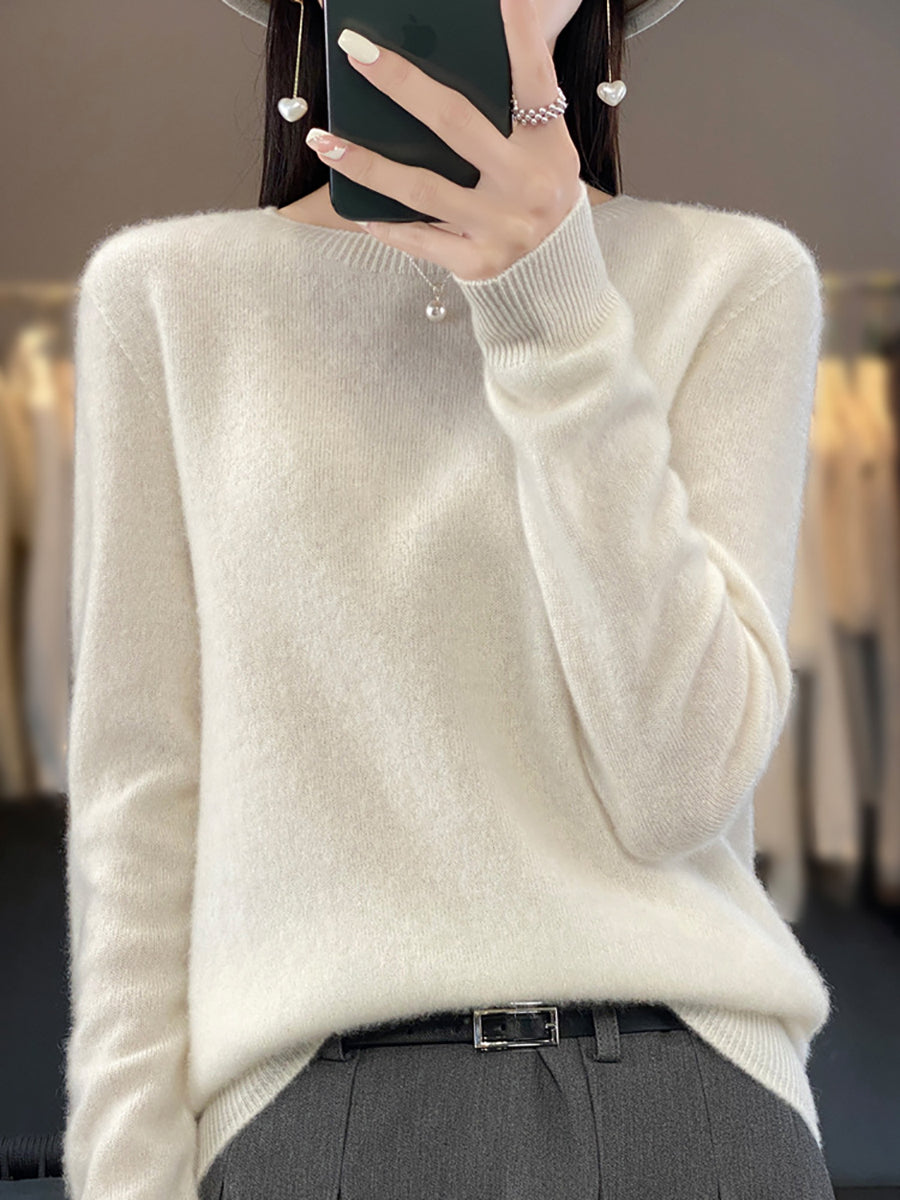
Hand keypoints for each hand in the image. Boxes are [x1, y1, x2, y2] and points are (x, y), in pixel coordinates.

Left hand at [304, 0, 583, 281]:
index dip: (520, 36)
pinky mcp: (479, 263)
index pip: (534, 81)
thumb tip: (441, 61)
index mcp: (548, 145)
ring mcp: (503, 227)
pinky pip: (420, 239)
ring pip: (422, 188)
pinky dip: (386, 223)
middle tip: (356, 51)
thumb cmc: (534, 193)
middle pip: (456, 123)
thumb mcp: (540, 149)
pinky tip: (357, 208)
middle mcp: (529, 184)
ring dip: (366, 163)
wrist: (555, 274)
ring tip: (323, 140)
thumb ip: (507, 111)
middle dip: (401, 83)